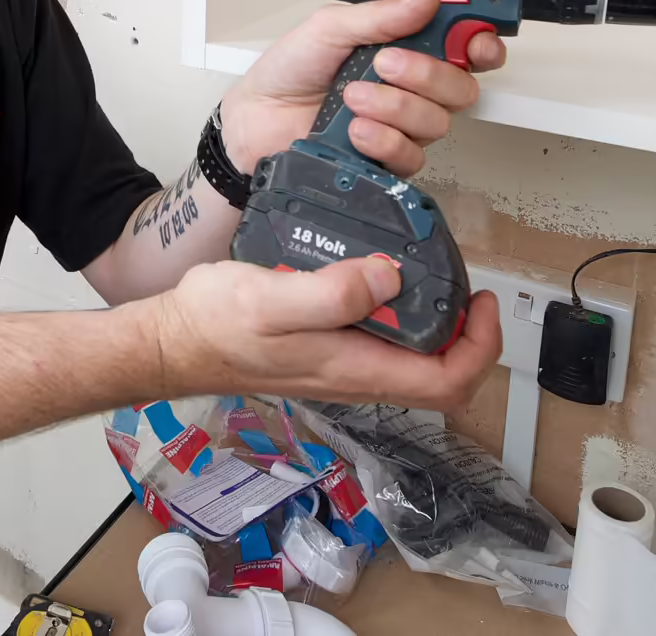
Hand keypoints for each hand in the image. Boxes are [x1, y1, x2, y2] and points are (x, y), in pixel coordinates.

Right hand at [147, 256, 501, 411]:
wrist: (174, 342)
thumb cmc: (215, 326)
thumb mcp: (271, 300)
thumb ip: (332, 293)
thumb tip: (389, 279)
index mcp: (354, 369)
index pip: (446, 381)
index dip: (480, 347)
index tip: (482, 302)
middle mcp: (354, 374)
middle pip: (438, 375)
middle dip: (467, 335)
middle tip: (466, 286)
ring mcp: (340, 364)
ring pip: (411, 358)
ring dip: (436, 324)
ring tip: (432, 274)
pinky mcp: (324, 348)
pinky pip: (380, 340)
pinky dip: (397, 313)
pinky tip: (378, 275)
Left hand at [219, 0, 505, 175]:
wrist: (256, 118)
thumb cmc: (290, 69)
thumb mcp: (329, 28)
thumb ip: (379, 17)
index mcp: (406, 47)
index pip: (464, 49)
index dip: (481, 47)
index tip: (475, 46)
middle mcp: (412, 87)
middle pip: (460, 87)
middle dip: (427, 75)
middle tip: (384, 64)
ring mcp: (401, 125)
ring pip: (437, 122)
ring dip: (394, 107)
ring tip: (352, 98)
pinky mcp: (386, 159)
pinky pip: (411, 155)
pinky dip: (383, 139)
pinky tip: (355, 130)